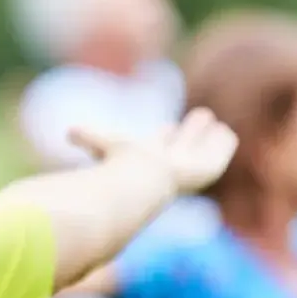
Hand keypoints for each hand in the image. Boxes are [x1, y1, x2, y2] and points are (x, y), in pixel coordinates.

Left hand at [68, 108, 237, 193]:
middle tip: (201, 116)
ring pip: (200, 151)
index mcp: (148, 160)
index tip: (167, 129)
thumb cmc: (121, 167)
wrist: (142, 181)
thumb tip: (68, 131)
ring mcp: (189, 169)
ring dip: (206, 137)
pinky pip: (218, 155)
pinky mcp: (207, 171)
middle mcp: (169, 165)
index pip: (158, 146)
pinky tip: (229, 135)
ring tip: (219, 125)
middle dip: (188, 133)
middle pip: (181, 146)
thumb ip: (88, 137)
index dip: (164, 137)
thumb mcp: (103, 143)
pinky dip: (222, 145)